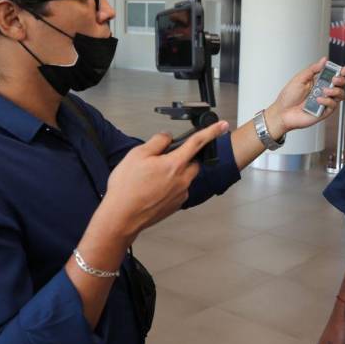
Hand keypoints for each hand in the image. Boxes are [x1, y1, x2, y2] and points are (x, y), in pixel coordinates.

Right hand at [100, 120, 228, 239]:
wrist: (121, 217)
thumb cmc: (127, 188)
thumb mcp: (137, 155)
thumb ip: (157, 142)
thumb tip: (168, 137)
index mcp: (174, 164)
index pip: (198, 142)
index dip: (212, 131)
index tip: (223, 125)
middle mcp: (182, 180)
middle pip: (193, 162)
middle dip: (185, 157)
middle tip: (164, 158)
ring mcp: (181, 195)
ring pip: (186, 177)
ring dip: (176, 172)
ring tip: (152, 177)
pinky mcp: (176, 205)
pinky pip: (180, 190)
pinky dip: (171, 186)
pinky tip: (153, 188)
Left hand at [265, 57, 344, 137]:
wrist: (282, 112)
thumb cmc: (288, 97)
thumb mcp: (300, 79)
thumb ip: (313, 69)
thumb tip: (323, 60)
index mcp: (318, 82)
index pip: (333, 75)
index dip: (341, 72)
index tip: (343, 69)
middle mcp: (323, 91)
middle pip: (340, 85)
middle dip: (340, 80)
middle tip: (334, 79)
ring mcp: (324, 102)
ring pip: (340, 95)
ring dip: (335, 91)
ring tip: (325, 90)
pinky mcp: (324, 112)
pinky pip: (333, 105)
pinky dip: (327, 101)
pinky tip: (318, 100)